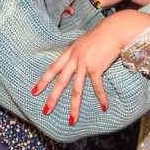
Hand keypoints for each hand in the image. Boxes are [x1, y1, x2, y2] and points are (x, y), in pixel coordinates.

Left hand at [33, 11, 149, 122]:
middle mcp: (74, 58)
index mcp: (70, 52)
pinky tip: (103, 107)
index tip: (34, 92)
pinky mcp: (97, 68)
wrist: (115, 29)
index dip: (43, 81)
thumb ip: (79, 52)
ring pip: (76, 89)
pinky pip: (97, 86)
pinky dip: (101, 97)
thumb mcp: (85, 42)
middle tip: (45, 111)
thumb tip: (78, 62)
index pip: (53, 68)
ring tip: (72, 120)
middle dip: (52, 98)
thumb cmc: (103, 34)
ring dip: (74, 107)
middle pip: (61, 82)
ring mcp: (85, 64)